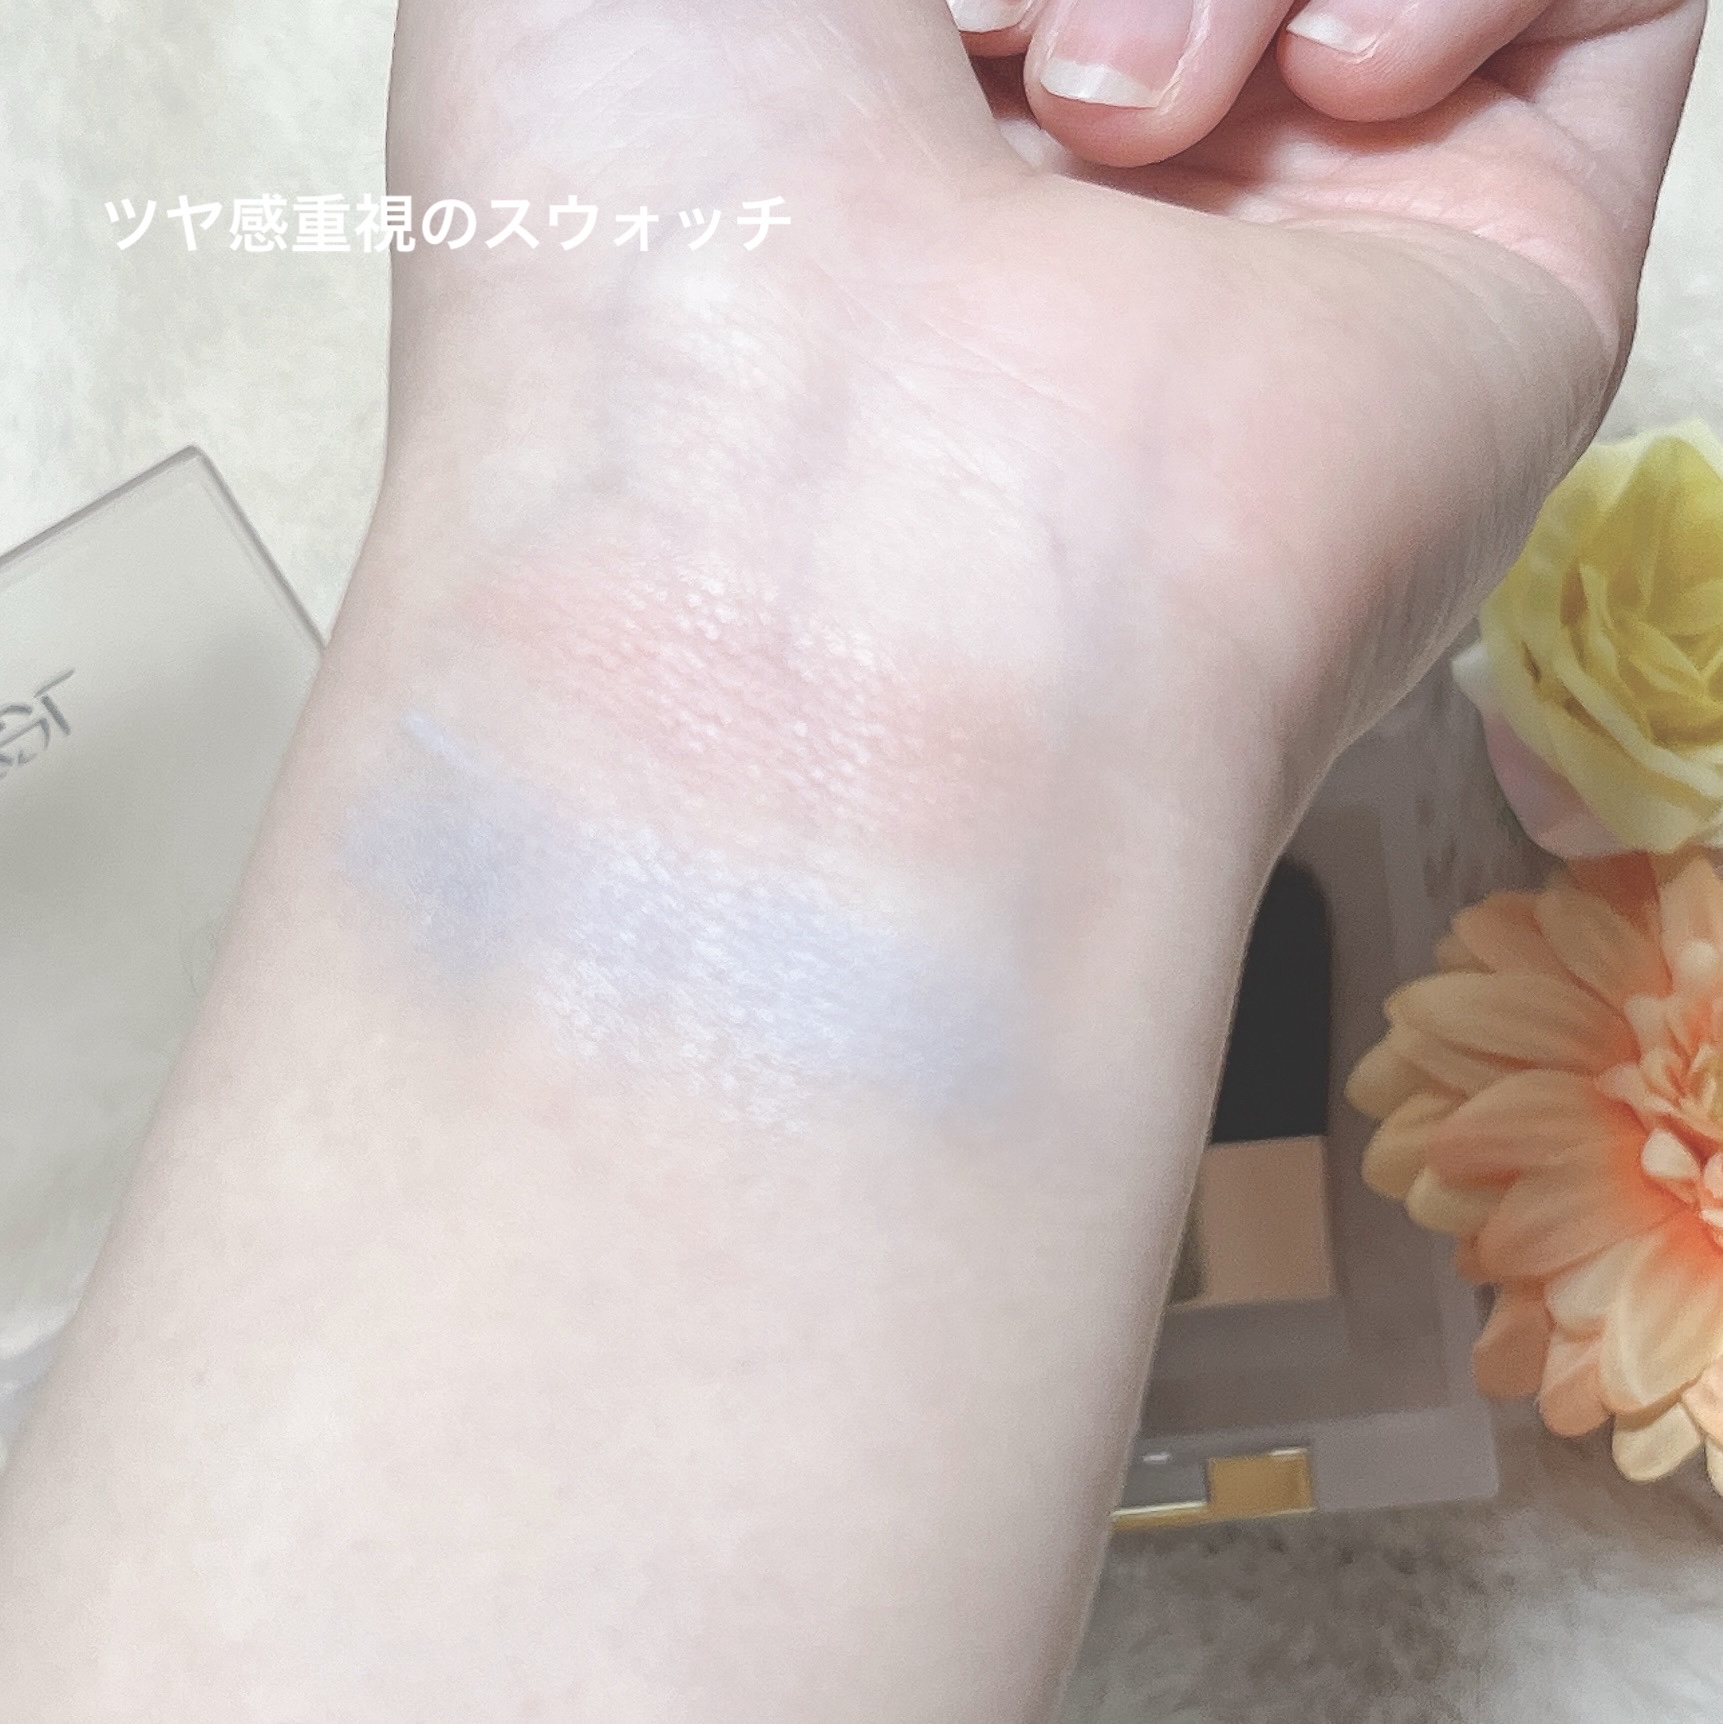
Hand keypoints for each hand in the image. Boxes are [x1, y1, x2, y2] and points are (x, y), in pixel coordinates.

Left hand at [381, 0, 1703, 851]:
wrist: (828, 572)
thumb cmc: (647, 259)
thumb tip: (1008, 19)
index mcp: (907, 114)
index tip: (922, 28)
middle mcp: (1113, 181)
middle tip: (988, 56)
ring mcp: (1309, 222)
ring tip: (1110, 125)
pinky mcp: (1503, 264)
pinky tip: (1332, 93)